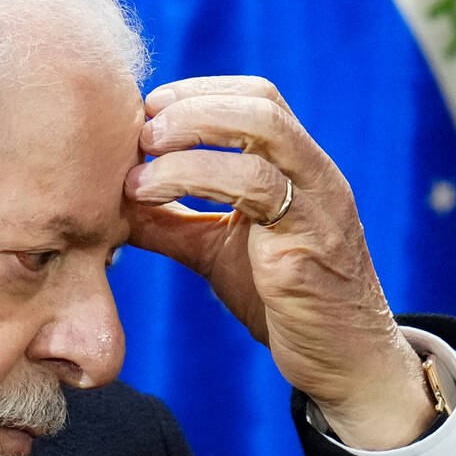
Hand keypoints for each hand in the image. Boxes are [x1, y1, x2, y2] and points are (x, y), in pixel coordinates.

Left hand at [124, 76, 436, 448]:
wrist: (344, 363)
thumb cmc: (283, 303)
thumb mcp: (216, 252)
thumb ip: (171, 221)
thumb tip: (111, 200)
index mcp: (297, 169)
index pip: (255, 97)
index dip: (196, 93)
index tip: (146, 114)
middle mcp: (315, 175)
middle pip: (261, 102)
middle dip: (192, 106)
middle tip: (141, 136)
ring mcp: (317, 205)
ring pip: (262, 132)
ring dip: (190, 138)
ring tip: (140, 171)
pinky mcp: (308, 242)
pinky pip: (257, 188)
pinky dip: (194, 179)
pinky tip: (150, 201)